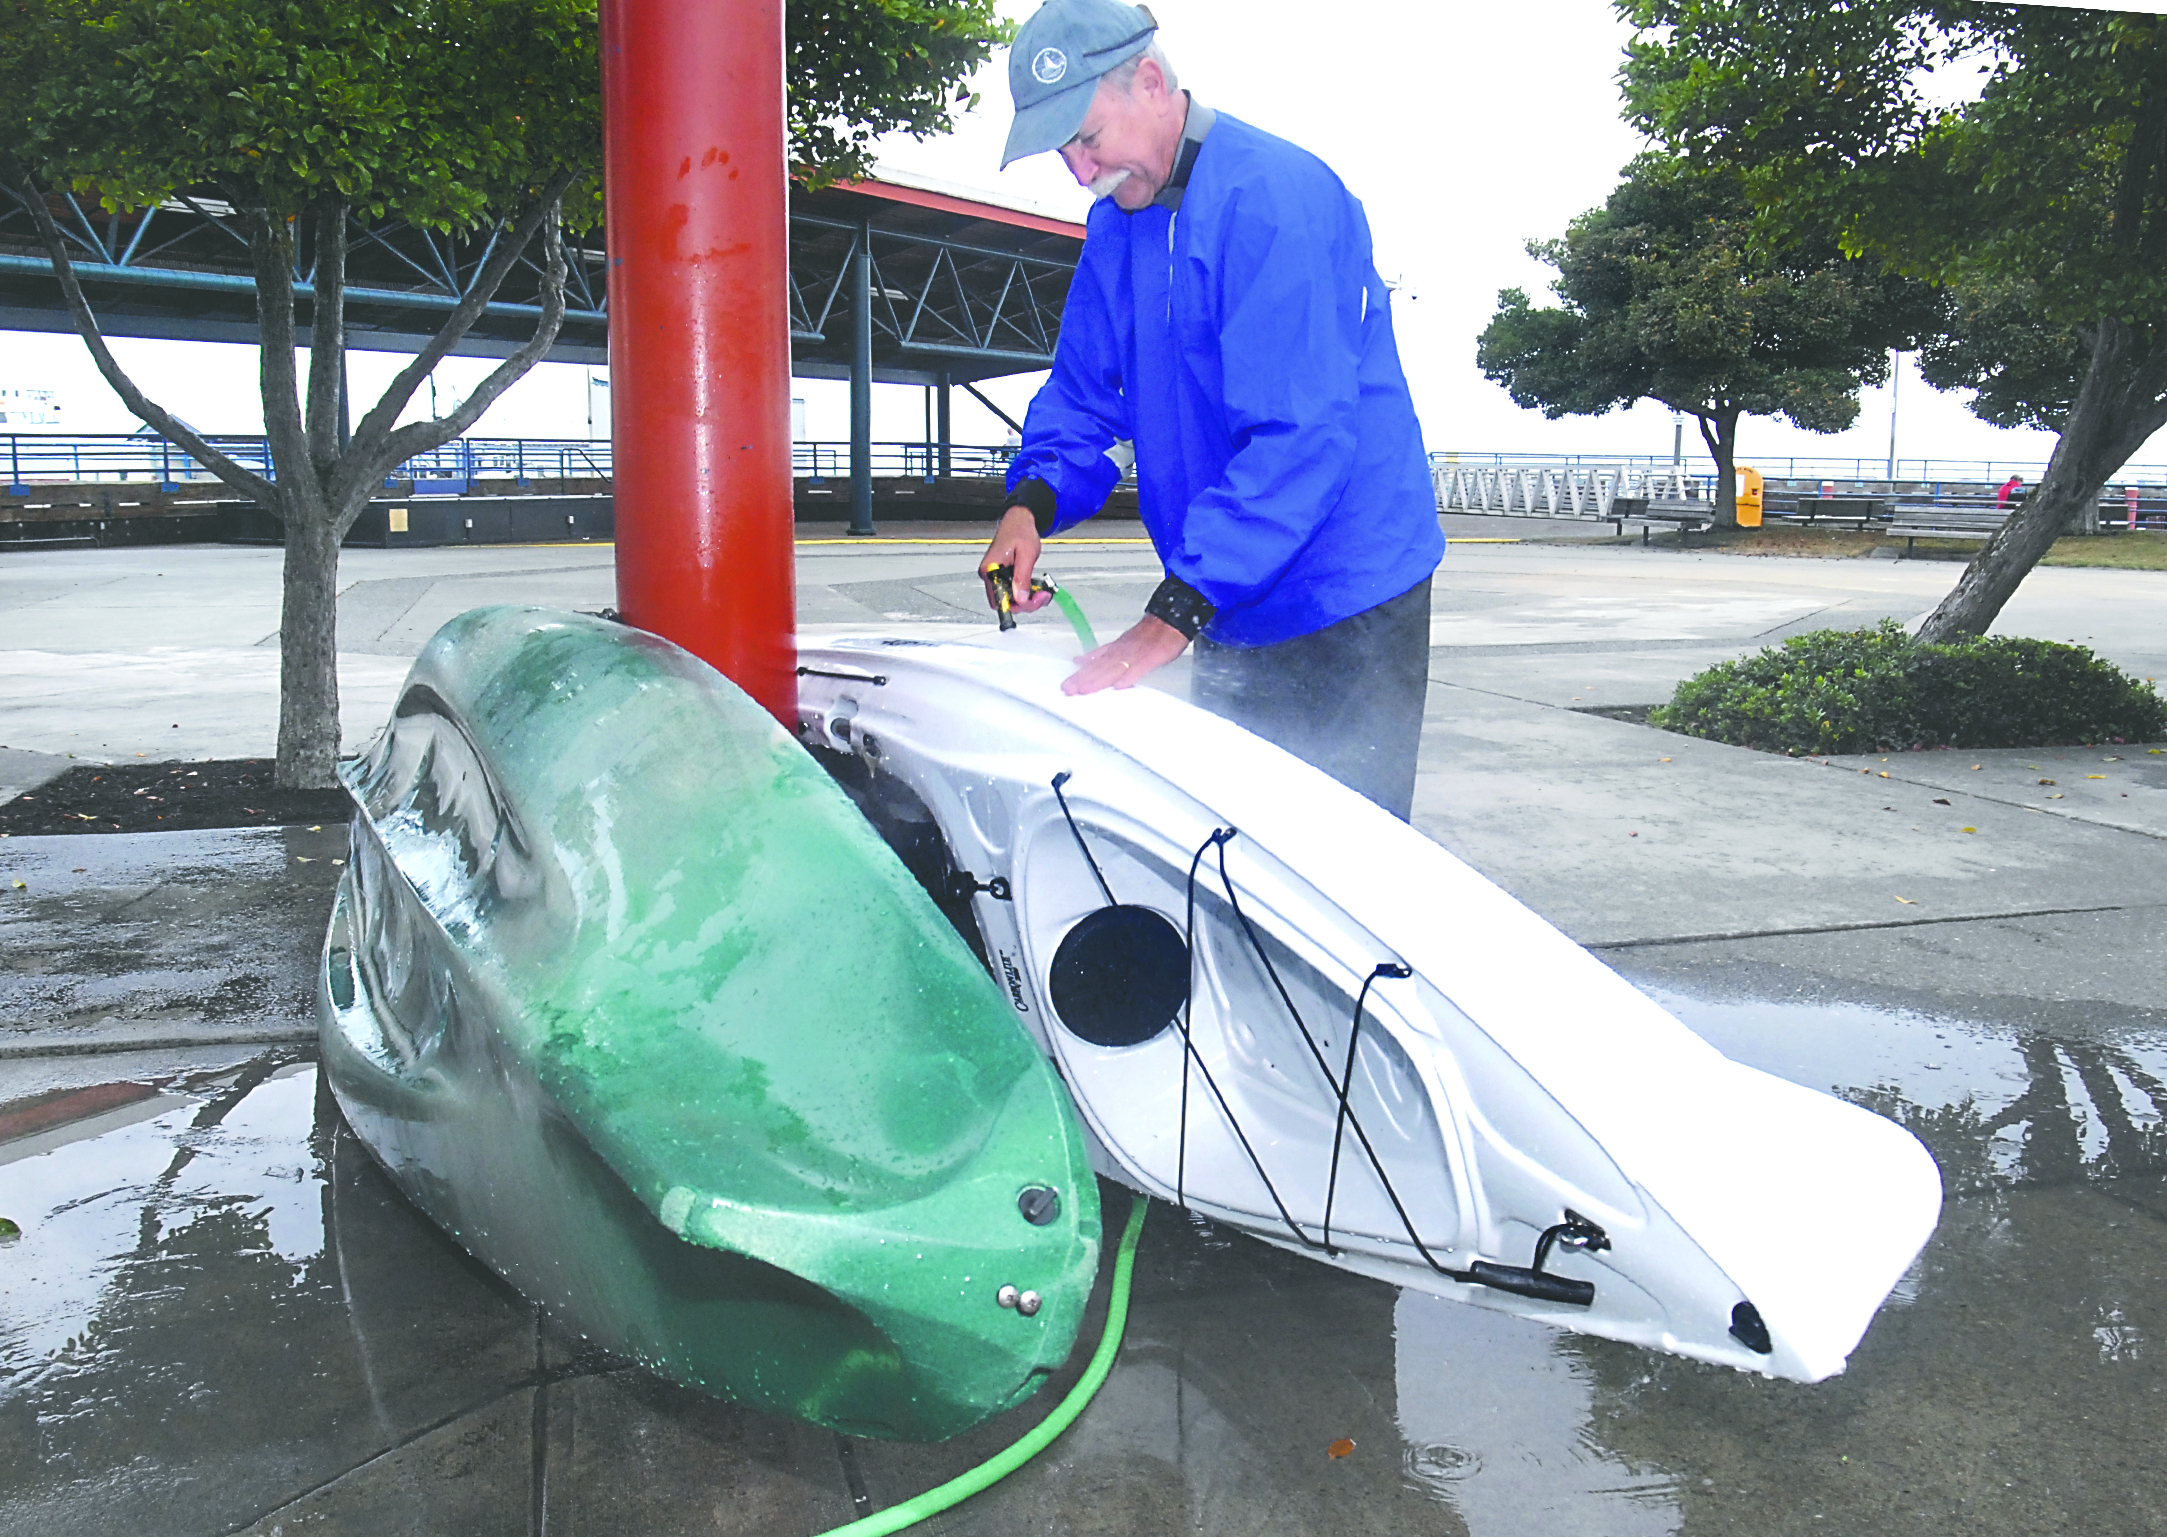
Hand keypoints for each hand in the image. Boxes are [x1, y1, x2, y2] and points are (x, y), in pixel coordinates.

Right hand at [980, 506, 1052, 614]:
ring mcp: (996, 575)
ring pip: (1011, 598)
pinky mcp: (1003, 575)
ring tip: (1042, 591)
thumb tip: (1020, 598)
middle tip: (1042, 595)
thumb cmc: (1020, 530)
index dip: (1016, 604)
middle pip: (1005, 602)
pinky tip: (1036, 588)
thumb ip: (1022, 578)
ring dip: (1028, 598)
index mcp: (990, 569)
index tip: (1033, 600)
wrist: (1019, 519)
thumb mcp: (1026, 555)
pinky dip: (1026, 592)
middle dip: (1026, 602)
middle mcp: (990, 574)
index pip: (998, 600)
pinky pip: (1013, 591)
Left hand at [1062, 615, 1190, 694]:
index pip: (1094, 664)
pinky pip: (1139, 668)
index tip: (1068, 685)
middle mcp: (1121, 652)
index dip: (1080, 675)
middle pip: (1100, 668)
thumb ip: (1100, 654)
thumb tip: (1080, 661)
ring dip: (1099, 680)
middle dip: (1084, 679)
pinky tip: (1120, 686)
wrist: (1168, 622)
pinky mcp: (1150, 658)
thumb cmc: (1146, 636)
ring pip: (1114, 669)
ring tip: (1086, 689)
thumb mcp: (1119, 644)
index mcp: (1114, 650)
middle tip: (1069, 689)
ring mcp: (1135, 655)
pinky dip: (1129, 676)